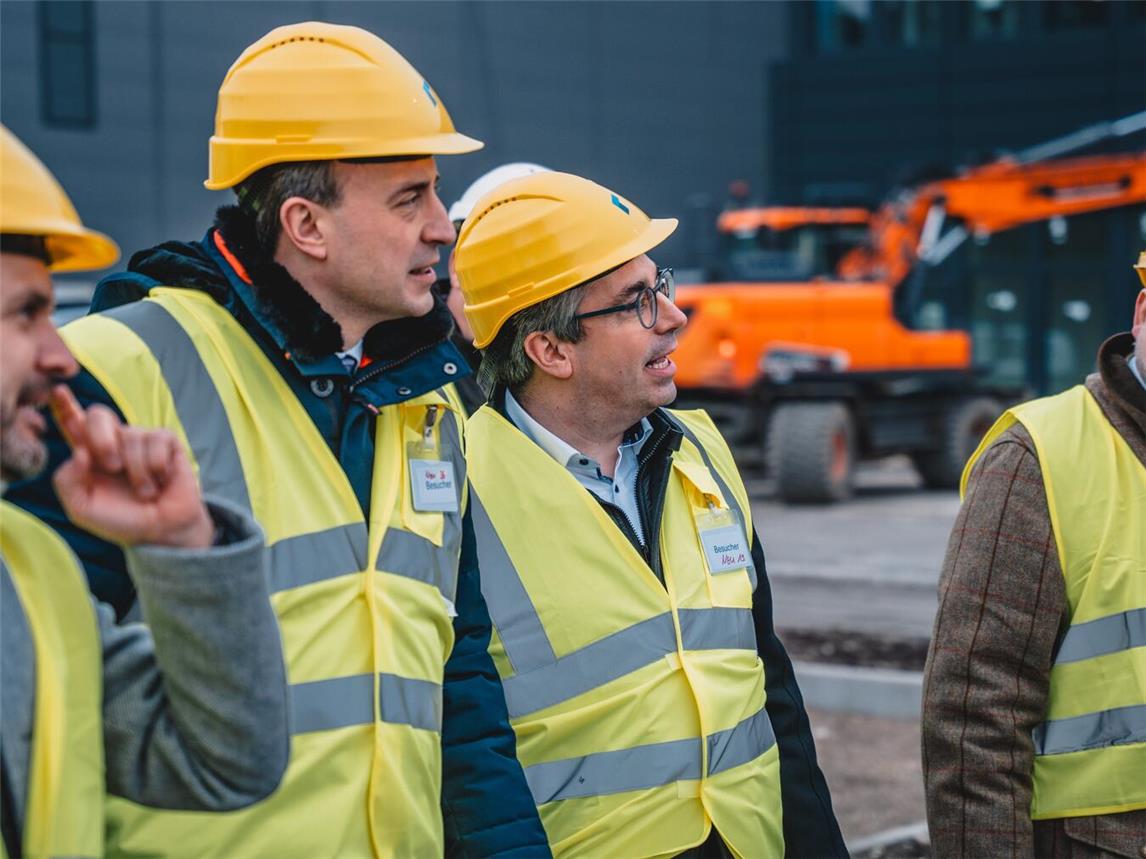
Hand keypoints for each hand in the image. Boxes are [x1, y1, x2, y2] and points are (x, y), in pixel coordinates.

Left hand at [50, 386, 213, 548]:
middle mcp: (114, 442)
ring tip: (144, 491)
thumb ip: (67, 481)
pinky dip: (157, 465)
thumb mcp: (82, 508)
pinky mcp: (168, 442)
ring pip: (132, 435)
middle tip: (112, 467)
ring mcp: (141, 440)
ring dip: (137, 470)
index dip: (64, 406)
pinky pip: (158, 440)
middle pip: (99, 415)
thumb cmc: (121, 519)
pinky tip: (161, 480)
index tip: (58, 391)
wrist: (161, 531)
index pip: (72, 423)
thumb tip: (80, 452)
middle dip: (102, 439)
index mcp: (89, 454)